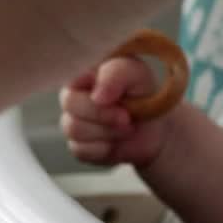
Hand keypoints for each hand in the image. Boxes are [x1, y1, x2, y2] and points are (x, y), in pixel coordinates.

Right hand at [60, 57, 175, 166]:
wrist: (154, 128)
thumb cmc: (142, 93)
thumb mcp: (136, 74)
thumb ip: (116, 74)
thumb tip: (97, 96)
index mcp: (83, 72)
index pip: (68, 74)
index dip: (90, 87)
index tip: (116, 97)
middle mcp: (72, 95)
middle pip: (70, 103)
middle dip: (103, 114)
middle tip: (126, 117)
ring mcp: (72, 121)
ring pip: (74, 129)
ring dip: (107, 132)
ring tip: (126, 128)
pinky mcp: (77, 145)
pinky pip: (80, 150)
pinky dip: (104, 149)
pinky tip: (117, 141)